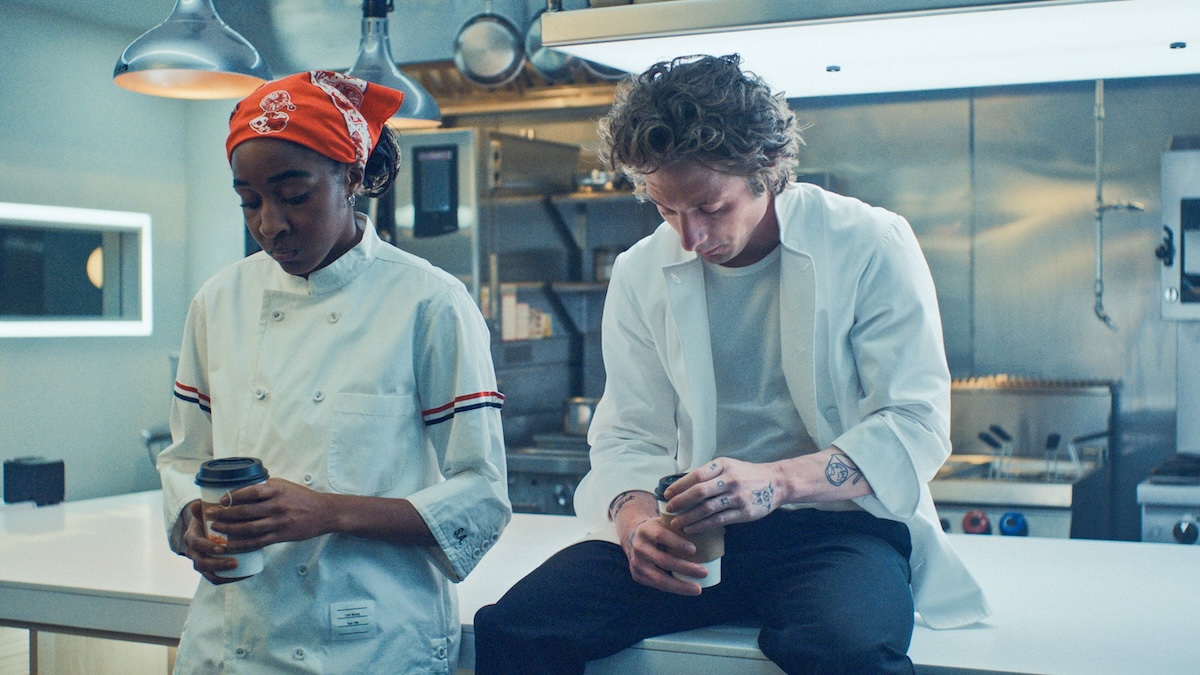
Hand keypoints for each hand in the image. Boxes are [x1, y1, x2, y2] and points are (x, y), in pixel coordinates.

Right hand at [180, 500, 241, 583]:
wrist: (208, 527)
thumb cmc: (210, 517)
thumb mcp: (206, 511)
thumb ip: (202, 507)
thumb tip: (197, 503)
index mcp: (191, 537)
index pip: (195, 544)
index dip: (207, 547)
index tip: (222, 548)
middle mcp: (193, 552)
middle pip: (201, 563)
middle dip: (217, 564)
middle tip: (235, 562)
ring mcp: (200, 562)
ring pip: (207, 573)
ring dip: (222, 573)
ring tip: (239, 569)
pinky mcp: (210, 570)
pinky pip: (216, 579)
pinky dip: (228, 579)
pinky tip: (243, 576)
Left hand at [199, 478, 332, 554]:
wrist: (323, 512)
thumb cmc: (302, 497)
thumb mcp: (285, 485)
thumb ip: (266, 487)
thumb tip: (242, 489)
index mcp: (276, 490)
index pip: (249, 492)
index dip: (232, 497)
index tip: (219, 500)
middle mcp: (277, 505)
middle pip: (244, 511)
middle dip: (223, 514)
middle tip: (209, 515)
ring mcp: (278, 522)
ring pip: (248, 527)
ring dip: (228, 529)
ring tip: (215, 528)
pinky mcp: (281, 535)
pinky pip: (257, 542)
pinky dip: (241, 544)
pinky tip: (230, 545)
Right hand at [611, 492, 708, 595]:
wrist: (633, 538)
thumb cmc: (658, 529)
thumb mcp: (664, 522)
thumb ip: (682, 525)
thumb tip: (719, 529)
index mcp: (646, 529)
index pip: (661, 535)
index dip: (677, 543)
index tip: (694, 550)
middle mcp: (639, 547)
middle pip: (663, 560)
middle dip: (685, 568)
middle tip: (704, 572)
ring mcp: (636, 563)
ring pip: (659, 578)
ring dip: (680, 585)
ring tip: (698, 589)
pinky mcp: (637, 575)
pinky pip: (657, 585)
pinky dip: (673, 588)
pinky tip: (686, 590)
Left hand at [662, 458, 781, 532]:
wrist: (775, 483)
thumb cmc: (746, 475)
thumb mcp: (729, 466)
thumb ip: (710, 474)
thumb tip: (683, 487)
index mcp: (723, 465)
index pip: (696, 475)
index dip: (679, 486)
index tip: (667, 494)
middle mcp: (729, 480)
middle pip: (699, 492)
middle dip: (680, 502)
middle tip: (669, 509)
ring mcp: (737, 497)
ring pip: (706, 509)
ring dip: (688, 517)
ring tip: (676, 523)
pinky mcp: (743, 512)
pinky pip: (717, 520)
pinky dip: (701, 526)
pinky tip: (691, 529)